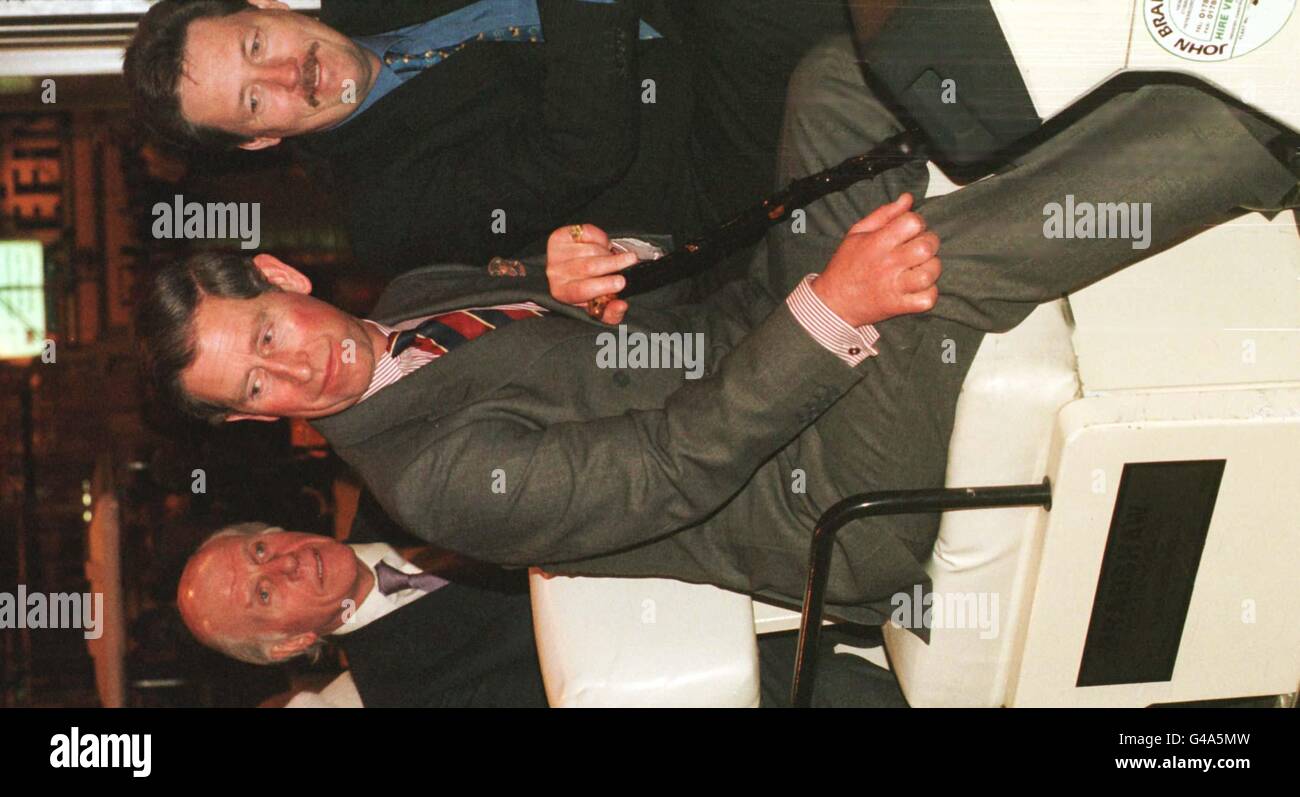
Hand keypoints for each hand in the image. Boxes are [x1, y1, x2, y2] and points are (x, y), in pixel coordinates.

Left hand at [546, 223, 634, 324]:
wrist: (569, 271)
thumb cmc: (587, 289)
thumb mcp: (600, 307)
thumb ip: (612, 313)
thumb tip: (621, 305)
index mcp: (563, 293)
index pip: (581, 289)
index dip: (603, 285)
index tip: (622, 282)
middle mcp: (554, 273)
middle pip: (587, 267)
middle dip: (613, 263)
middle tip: (631, 260)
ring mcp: (555, 253)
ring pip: (590, 249)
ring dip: (607, 252)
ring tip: (613, 257)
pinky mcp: (559, 236)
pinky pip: (586, 233)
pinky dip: (600, 237)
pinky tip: (602, 246)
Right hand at [811, 193, 941, 326]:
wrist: (832, 303)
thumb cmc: (845, 266)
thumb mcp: (857, 233)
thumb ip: (884, 214)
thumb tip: (908, 198)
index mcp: (877, 243)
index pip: (912, 223)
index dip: (918, 222)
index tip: (912, 229)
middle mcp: (887, 264)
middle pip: (926, 247)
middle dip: (930, 243)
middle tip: (920, 248)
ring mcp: (894, 287)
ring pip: (930, 273)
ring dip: (931, 268)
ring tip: (921, 268)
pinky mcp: (898, 306)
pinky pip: (926, 300)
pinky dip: (929, 294)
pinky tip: (919, 288)